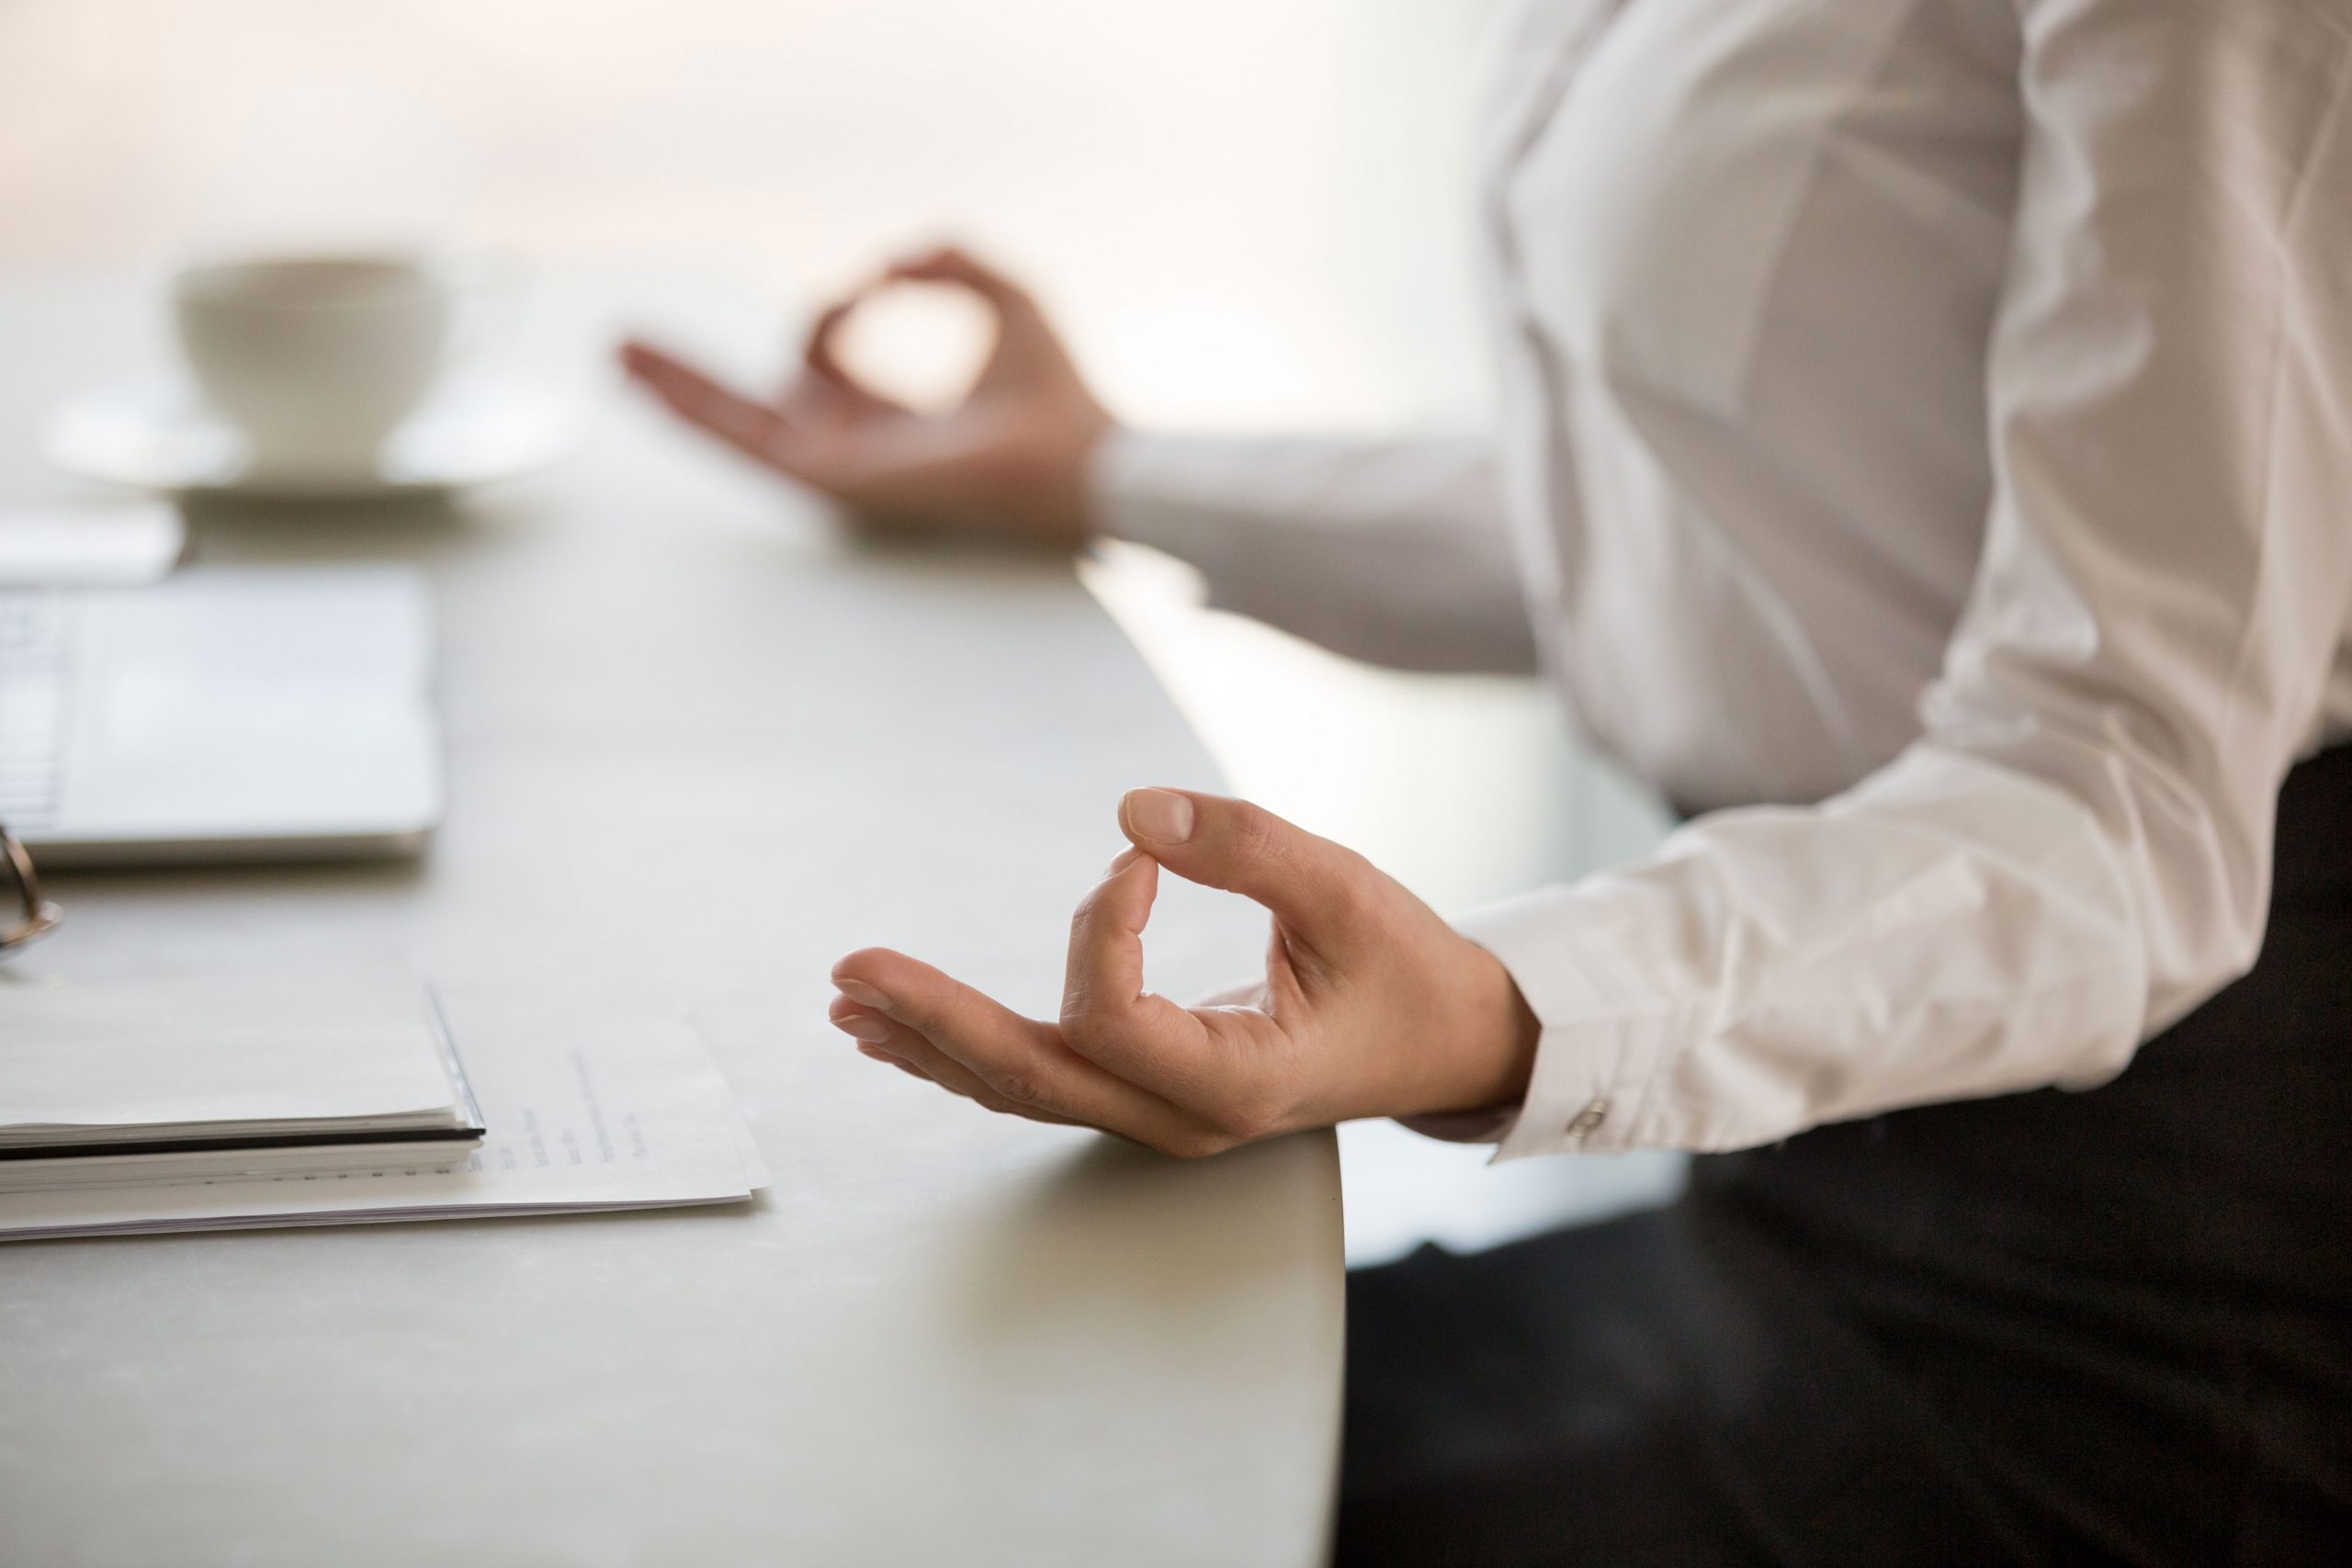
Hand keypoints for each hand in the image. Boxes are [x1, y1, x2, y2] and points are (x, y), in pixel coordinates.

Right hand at [620, 245, 1114, 545]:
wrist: (1081, 455)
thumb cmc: (1060, 394)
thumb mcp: (1005, 298)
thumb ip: (950, 261)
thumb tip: (889, 261)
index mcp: (893, 421)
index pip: (824, 365)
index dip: (833, 312)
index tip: (877, 282)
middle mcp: (859, 450)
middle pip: (755, 407)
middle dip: (692, 378)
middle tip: (628, 344)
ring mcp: (843, 471)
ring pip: (738, 427)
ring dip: (677, 390)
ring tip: (615, 350)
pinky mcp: (836, 480)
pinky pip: (754, 444)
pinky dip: (702, 411)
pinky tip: (653, 387)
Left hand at [826, 789, 1539, 1156]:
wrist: (1445, 1043)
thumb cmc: (1406, 971)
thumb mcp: (1350, 893)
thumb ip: (1248, 846)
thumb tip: (1132, 813)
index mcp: (1237, 1083)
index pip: (1114, 1020)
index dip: (1101, 929)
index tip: (1140, 859)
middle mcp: (1183, 1117)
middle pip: (1031, 1075)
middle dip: (935, 1018)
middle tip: (852, 971)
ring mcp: (1158, 1116)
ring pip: (1022, 1088)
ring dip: (932, 1040)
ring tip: (848, 1003)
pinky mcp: (1148, 1092)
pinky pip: (1044, 1077)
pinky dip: (969, 1049)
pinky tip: (907, 1030)